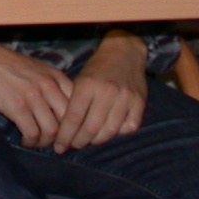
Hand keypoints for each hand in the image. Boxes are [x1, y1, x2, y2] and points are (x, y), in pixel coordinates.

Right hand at [0, 33, 72, 146]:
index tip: (68, 133)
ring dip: (45, 142)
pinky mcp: (17, 107)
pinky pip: (32, 133)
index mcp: (56, 76)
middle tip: (55, 144)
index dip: (75, 123)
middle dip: (64, 137)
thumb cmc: (7, 64)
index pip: (78, 104)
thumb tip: (62, 107)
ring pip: (51, 130)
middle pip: (68, 121)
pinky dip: (31, 142)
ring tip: (37, 143)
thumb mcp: (37, 69)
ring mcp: (33, 96)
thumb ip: (52, 84)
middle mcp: (48, 86)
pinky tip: (25, 141)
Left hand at [53, 30, 147, 153]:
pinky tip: (109, 130)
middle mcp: (107, 92)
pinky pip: (128, 128)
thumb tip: (63, 132)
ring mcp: (125, 97)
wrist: (124, 52)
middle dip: (78, 142)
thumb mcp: (80, 80)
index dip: (65, 136)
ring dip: (96, 140)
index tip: (58, 147)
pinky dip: (118, 133)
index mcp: (87, 85)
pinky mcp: (139, 102)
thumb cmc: (97, 68)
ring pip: (109, 131)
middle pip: (91, 129)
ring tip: (89, 140)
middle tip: (73, 145)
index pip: (73, 118)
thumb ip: (73, 104)